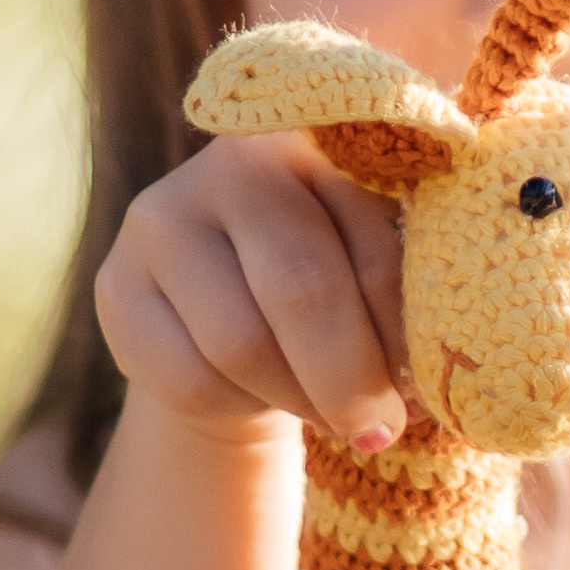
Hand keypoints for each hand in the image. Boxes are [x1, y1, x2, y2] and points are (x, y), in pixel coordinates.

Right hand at [94, 134, 411, 451]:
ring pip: (242, 342)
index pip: (373, 244)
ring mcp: (162, 216)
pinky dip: (241, 407)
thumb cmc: (338, 281)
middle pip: (301, 287)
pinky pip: (190, 377)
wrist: (234, 313)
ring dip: (300, 398)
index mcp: (325, 138)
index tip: (430, 389)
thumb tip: (452, 364)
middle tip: (381, 432)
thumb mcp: (383, 259)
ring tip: (332, 415)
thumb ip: (420, 275)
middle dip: (351, 378)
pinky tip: (262, 396)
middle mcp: (235, 160)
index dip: (403, 331)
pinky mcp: (117, 283)